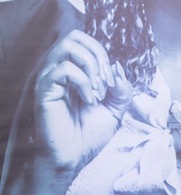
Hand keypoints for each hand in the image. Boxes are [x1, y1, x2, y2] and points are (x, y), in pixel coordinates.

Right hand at [31, 31, 132, 175]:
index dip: (104, 57)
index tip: (113, 84)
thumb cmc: (88, 135)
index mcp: (74, 72)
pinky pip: (64, 69)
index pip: (86, 43)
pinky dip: (84, 82)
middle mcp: (58, 70)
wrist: (73, 158)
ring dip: (91, 67)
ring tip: (97, 92)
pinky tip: (88, 101)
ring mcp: (49, 78)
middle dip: (98, 56)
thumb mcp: (116, 109)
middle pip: (75, 36)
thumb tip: (117, 67)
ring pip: (68, 46)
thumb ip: (122, 88)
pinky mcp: (44, 89)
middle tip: (106, 83)